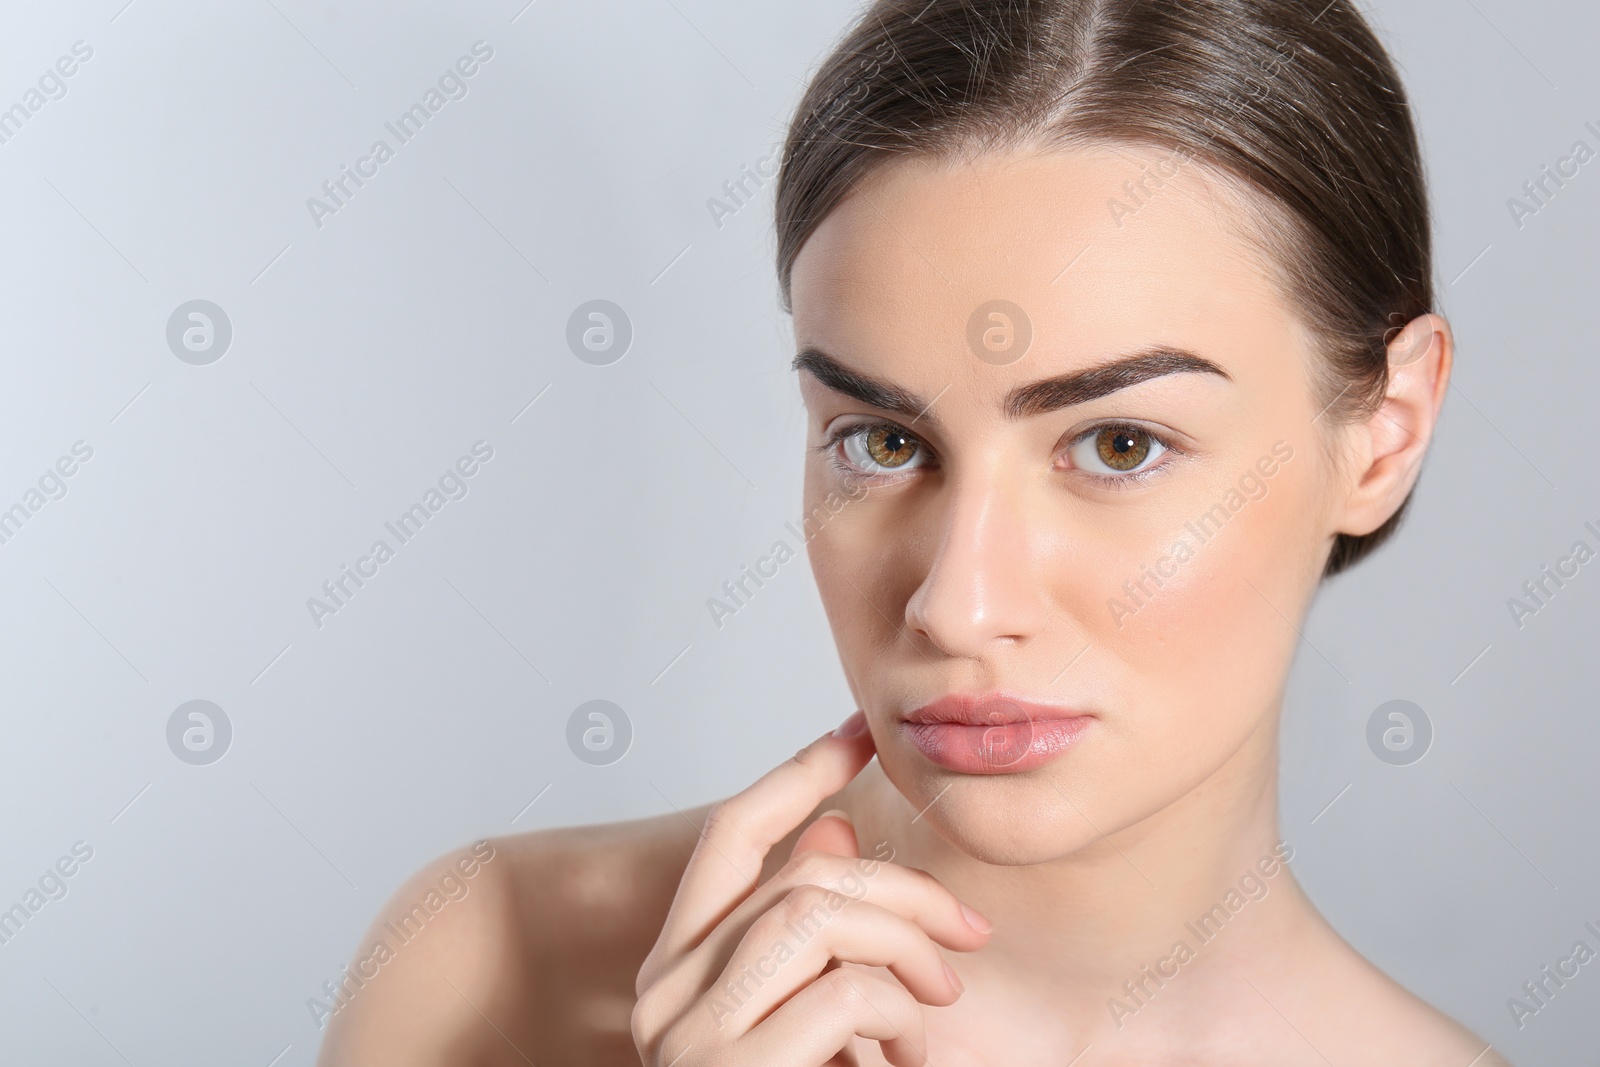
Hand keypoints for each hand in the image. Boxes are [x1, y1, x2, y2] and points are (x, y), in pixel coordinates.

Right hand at [631, 711, 992, 1065]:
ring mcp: (686, 1036)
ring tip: (940, 998)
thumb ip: (810, 934)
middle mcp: (662, 992)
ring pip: (818, 917)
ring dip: (907, 947)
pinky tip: (909, 1055)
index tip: (860, 733)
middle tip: (968, 932)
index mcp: (675, 970)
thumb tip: (832, 829)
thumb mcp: (807, 1016)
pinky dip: (897, 1011)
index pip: (729, 836)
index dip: (798, 774)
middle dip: (903, 891)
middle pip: (798, 875)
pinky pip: (843, 994)